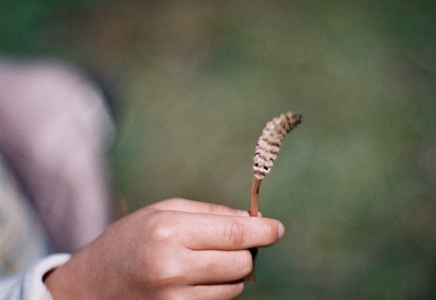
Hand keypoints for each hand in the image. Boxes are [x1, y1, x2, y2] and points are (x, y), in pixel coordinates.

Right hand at [44, 198, 284, 299]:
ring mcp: (175, 299)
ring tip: (210, 260)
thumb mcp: (163, 211)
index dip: (263, 232)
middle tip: (238, 242)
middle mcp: (173, 269)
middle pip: (240, 263)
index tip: (277, 229)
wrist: (91, 285)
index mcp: (169, 233)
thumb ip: (210, 214)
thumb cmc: (129, 239)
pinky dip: (220, 289)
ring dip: (234, 272)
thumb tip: (251, 221)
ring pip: (234, 287)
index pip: (234, 235)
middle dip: (248, 251)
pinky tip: (200, 277)